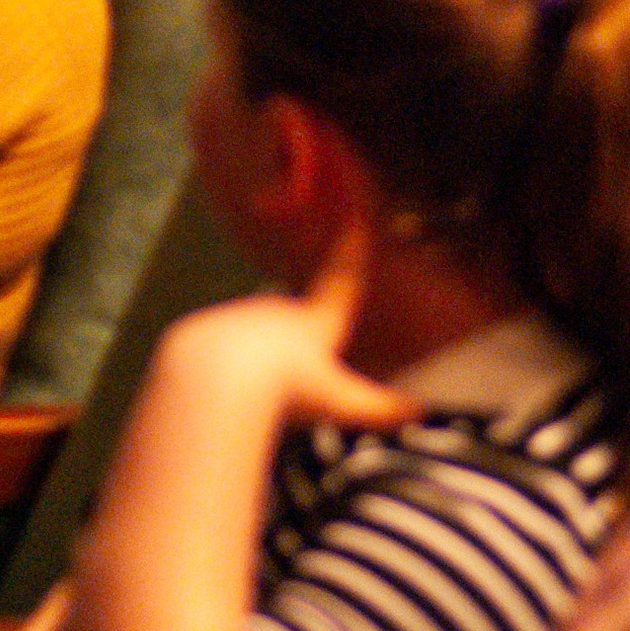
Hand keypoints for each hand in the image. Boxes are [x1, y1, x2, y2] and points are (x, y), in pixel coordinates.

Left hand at [157, 224, 413, 442]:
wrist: (217, 376)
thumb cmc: (287, 389)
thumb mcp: (339, 402)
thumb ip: (378, 407)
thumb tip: (421, 411)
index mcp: (316, 321)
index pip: (342, 280)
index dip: (352, 250)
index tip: (357, 219)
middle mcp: (282, 310)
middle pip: (295, 318)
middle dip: (296, 337)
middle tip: (295, 371)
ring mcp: (243, 315)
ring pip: (255, 334)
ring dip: (258, 355)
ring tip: (258, 390)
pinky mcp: (208, 328)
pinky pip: (220, 346)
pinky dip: (225, 361)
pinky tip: (224, 387)